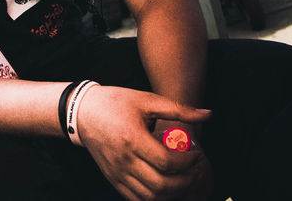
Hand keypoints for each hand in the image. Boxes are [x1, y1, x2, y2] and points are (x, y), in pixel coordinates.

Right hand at [76, 86, 212, 200]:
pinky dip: (155, 199)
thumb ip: (179, 109)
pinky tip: (165, 187)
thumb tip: (208, 115)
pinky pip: (137, 200)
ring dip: (172, 194)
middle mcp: (124, 161)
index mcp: (133, 139)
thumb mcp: (147, 100)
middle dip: (185, 181)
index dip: (188, 162)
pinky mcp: (114, 180)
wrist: (83, 113)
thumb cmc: (116, 103)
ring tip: (183, 179)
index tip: (197, 154)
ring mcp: (117, 174)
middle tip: (194, 170)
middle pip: (161, 185)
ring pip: (150, 198)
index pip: (166, 162)